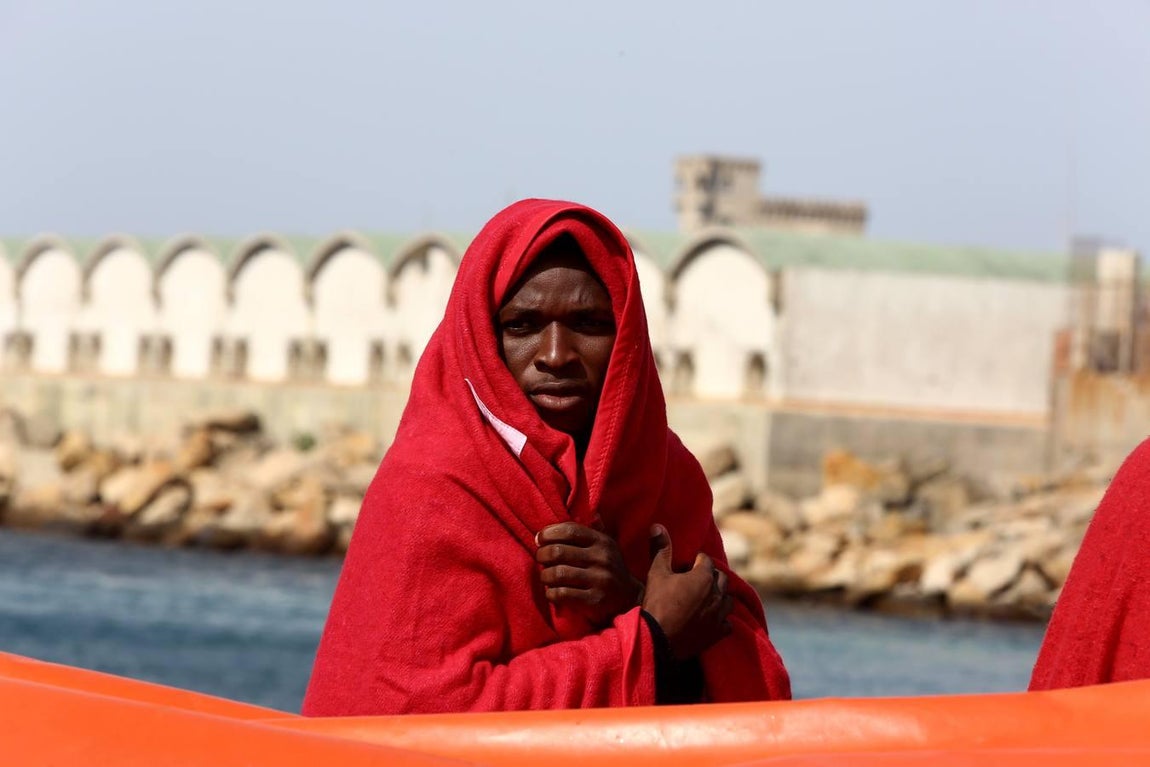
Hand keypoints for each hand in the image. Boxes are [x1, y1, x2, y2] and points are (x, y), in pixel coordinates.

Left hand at [536, 522, 644, 626]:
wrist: (629, 597)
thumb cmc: (610, 567)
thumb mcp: (607, 545)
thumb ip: (594, 529)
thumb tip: (583, 512)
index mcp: (602, 541)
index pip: (570, 530)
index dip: (549, 533)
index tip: (539, 538)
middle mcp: (601, 558)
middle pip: (559, 551)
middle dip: (542, 555)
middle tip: (540, 558)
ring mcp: (599, 580)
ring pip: (558, 573)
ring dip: (544, 575)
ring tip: (545, 576)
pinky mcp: (594, 600)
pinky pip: (562, 594)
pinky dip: (551, 593)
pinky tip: (552, 591)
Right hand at [641, 524, 732, 659]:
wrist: (657, 639)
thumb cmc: (657, 604)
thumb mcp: (656, 573)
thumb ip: (661, 549)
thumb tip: (658, 526)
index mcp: (704, 577)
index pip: (706, 560)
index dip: (696, 561)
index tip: (688, 564)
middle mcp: (716, 594)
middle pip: (721, 578)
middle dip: (711, 576)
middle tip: (697, 579)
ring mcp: (719, 615)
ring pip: (728, 600)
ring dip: (720, 596)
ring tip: (707, 598)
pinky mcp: (718, 633)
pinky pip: (727, 623)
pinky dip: (721, 620)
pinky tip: (712, 619)